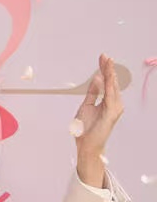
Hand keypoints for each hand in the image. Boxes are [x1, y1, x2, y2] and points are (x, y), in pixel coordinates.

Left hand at [73, 54, 122, 172]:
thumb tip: (96, 78)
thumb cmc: (87, 128)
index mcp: (108, 101)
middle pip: (111, 82)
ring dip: (110, 73)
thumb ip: (93, 93)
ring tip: (108, 61)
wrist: (86, 145)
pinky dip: (108, 84)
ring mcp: (114, 108)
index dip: (104, 70)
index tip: (102, 58)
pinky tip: (106, 75)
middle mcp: (114, 103)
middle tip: (105, 55)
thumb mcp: (87, 105)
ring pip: (112, 86)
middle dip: (108, 68)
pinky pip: (110, 95)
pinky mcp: (111, 112)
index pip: (107, 82)